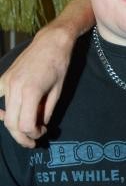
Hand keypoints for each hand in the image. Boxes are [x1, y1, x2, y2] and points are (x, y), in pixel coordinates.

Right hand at [0, 26, 71, 146]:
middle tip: (33, 142)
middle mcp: (15, 87)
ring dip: (14, 127)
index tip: (42, 133)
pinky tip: (7, 116)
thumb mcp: (57, 92)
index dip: (34, 135)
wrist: (51, 42)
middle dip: (22, 137)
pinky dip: (1, 111)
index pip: (25, 125)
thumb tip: (39, 126)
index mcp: (31, 92)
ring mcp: (7, 82)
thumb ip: (46, 111)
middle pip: (12, 123)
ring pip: (5, 115)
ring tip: (25, 132)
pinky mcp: (4, 78)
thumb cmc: (59, 65)